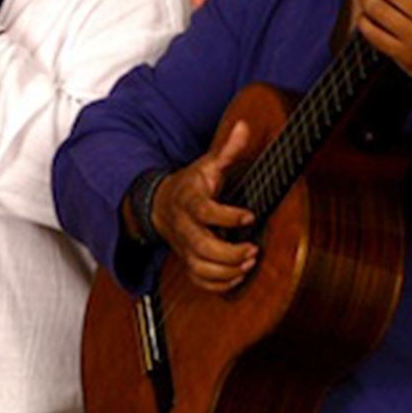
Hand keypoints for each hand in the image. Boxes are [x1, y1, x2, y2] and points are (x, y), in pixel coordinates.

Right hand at [153, 122, 259, 293]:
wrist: (159, 205)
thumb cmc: (189, 185)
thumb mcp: (207, 164)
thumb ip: (228, 149)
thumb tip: (244, 127)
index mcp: (190, 202)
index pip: (204, 211)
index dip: (228, 216)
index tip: (250, 214)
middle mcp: (185, 227)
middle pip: (201, 247)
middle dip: (229, 253)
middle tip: (252, 249)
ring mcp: (184, 247)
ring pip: (200, 268)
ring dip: (227, 271)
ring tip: (249, 263)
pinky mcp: (187, 261)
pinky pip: (198, 281)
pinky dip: (218, 285)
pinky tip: (237, 276)